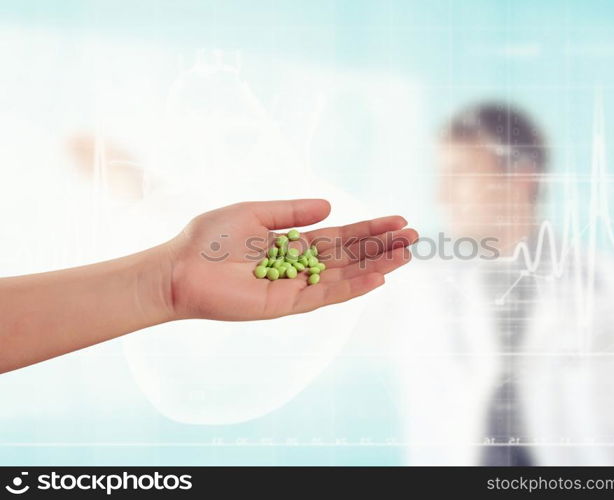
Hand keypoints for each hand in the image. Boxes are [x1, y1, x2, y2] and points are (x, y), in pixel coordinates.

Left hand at [165, 199, 417, 320]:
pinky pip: (326, 295)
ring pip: (344, 275)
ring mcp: (295, 287)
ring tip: (406, 254)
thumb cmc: (209, 240)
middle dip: (381, 246)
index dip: (368, 229)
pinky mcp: (286, 304)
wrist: (179, 268)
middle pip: (349, 256)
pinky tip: (378, 277)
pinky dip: (353, 287)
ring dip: (376, 265)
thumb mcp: (254, 213)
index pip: (340, 237)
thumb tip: (330, 207)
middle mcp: (298, 267)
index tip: (397, 221)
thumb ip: (291, 212)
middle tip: (413, 237)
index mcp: (291, 244)